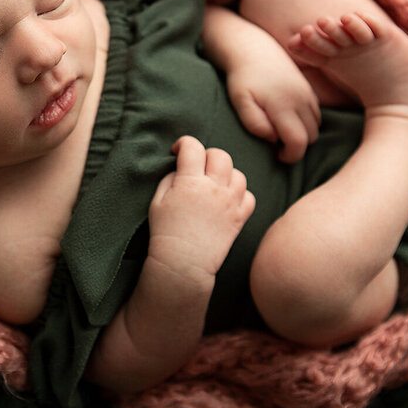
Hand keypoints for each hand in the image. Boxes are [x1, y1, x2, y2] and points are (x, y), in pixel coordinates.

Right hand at [147, 137, 255, 284]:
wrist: (184, 264)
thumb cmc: (165, 233)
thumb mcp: (157, 201)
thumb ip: (170, 178)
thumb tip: (182, 167)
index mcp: (190, 182)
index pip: (192, 147)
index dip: (184, 144)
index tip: (179, 152)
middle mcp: (213, 189)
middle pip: (220, 155)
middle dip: (208, 155)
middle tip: (198, 167)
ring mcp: (230, 203)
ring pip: (238, 174)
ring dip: (226, 174)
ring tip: (214, 184)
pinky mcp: (239, 218)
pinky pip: (249, 196)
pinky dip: (241, 195)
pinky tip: (227, 200)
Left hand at [226, 50, 320, 163]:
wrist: (253, 48)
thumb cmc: (242, 78)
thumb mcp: (240, 102)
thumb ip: (255, 123)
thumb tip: (274, 139)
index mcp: (283, 105)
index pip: (298, 142)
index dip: (290, 156)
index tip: (276, 155)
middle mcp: (300, 99)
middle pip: (311, 137)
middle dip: (297, 147)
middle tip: (278, 145)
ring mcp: (307, 93)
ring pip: (316, 126)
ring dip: (303, 134)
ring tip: (282, 131)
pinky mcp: (309, 89)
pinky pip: (317, 114)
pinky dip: (307, 122)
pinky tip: (288, 119)